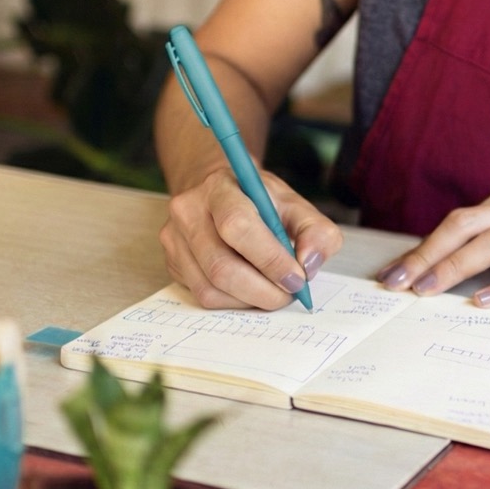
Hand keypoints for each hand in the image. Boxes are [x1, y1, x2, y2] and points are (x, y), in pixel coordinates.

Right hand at [160, 167, 343, 308]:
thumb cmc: (260, 202)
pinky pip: (203, 296)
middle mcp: (188, 211)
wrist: (220, 195)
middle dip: (263, 290)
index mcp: (220, 187)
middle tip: (289, 294)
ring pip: (211, 288)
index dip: (270, 259)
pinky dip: (234, 301)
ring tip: (273, 291)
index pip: (237, 226)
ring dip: (250, 300)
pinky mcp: (172, 263)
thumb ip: (316, 232)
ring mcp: (174, 239)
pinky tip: (250, 289)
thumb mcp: (296, 206)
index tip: (297, 278)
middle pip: (221, 266)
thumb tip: (308, 265)